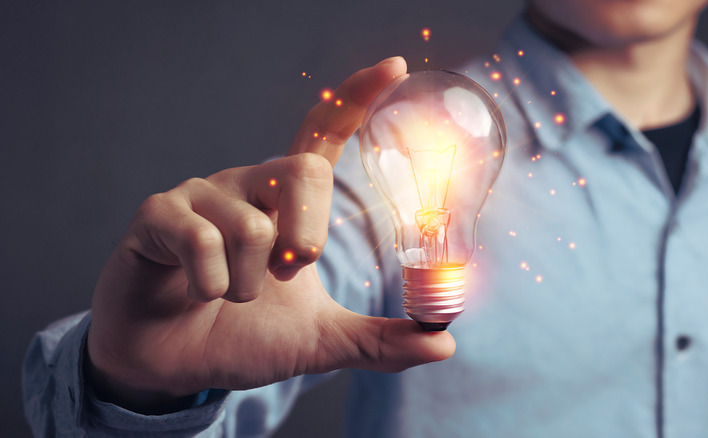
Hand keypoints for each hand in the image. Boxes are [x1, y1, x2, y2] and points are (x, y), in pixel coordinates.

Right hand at [86, 57, 454, 413]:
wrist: (175, 364)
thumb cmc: (242, 335)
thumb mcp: (319, 342)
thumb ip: (378, 341)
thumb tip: (443, 344)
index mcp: (286, 201)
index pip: (323, 135)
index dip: (355, 98)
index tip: (394, 67)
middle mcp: (247, 184)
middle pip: (302, 172)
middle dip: (307, 237)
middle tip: (290, 272)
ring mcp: (200, 195)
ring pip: (254, 227)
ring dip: (249, 285)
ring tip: (229, 294)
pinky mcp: (157, 216)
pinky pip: (203, 243)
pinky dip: (211, 287)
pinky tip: (196, 293)